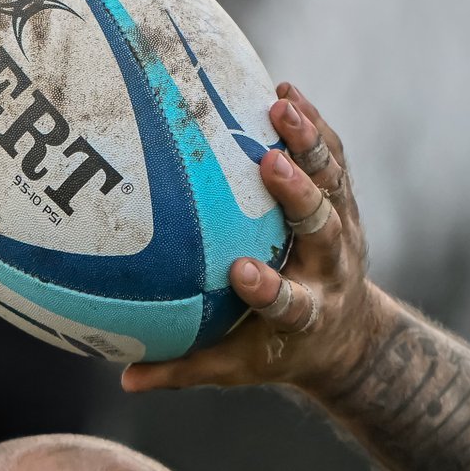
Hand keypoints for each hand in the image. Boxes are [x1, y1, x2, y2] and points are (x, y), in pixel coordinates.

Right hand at [122, 82, 390, 395]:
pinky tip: (284, 91)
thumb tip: (125, 378)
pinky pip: (332, 158)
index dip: (269, 288)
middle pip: (323, 229)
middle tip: (272, 163)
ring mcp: (342, 230)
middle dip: (300, 196)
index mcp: (305, 313)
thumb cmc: (274, 350)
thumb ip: (183, 369)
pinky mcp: (342, 202)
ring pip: (332, 182)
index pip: (289, 302)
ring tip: (281, 105)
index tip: (241, 272)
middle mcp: (330, 268)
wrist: (344, 332)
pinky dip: (313, 127)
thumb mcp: (235, 367)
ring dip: (309, 144)